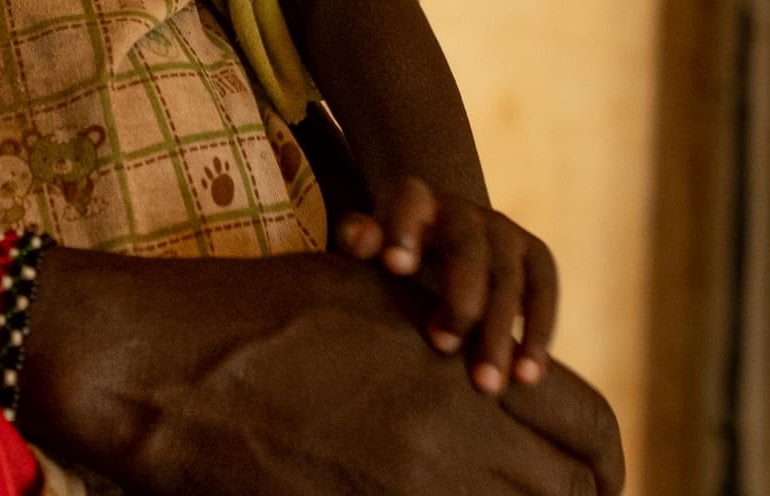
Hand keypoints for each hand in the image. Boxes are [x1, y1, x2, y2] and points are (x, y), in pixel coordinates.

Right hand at [29, 247, 623, 495]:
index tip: (600, 467)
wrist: (165, 367)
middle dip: (574, 488)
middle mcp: (452, 444)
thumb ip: (451, 331)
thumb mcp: (374, 295)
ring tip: (506, 493)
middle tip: (566, 489)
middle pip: (568, 489)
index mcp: (461, 372)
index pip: (588, 426)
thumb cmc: (262, 309)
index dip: (604, 452)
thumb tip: (504, 375)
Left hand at [335, 180, 558, 392]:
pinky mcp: (536, 256)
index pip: (409, 201)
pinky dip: (539, 335)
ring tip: (488, 384)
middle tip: (443, 345)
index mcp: (417, 200)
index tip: (396, 267)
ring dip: (500, 332)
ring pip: (508, 279)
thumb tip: (361, 242)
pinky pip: (544, 292)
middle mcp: (465, 211)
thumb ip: (361, 237)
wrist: (444, 234)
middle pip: (467, 247)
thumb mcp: (373, 240)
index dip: (403, 229)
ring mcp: (505, 231)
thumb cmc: (397, 250)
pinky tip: (527, 376)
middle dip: (459, 297)